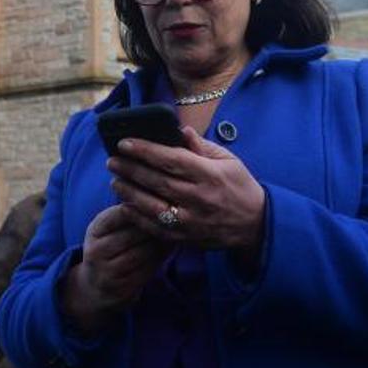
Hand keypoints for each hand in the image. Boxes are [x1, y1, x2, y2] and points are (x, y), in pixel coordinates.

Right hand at [62, 204, 169, 333]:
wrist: (94, 285)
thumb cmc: (109, 248)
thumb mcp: (108, 229)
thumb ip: (127, 214)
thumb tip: (158, 196)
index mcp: (95, 230)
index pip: (122, 212)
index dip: (145, 207)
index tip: (163, 201)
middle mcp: (97, 250)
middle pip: (136, 232)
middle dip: (158, 225)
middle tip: (178, 216)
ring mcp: (108, 271)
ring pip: (145, 252)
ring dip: (164, 242)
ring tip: (178, 231)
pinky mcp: (121, 287)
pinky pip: (148, 269)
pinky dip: (161, 258)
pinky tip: (170, 249)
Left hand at [108, 125, 265, 257]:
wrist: (256, 224)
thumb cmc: (239, 186)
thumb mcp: (228, 160)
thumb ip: (202, 146)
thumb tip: (181, 129)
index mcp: (209, 174)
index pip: (171, 159)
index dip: (145, 150)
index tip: (124, 143)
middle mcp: (199, 198)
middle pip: (157, 181)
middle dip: (131, 169)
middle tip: (112, 161)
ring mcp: (192, 220)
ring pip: (152, 206)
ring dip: (129, 193)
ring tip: (115, 181)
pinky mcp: (187, 238)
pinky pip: (156, 229)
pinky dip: (138, 217)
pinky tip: (125, 205)